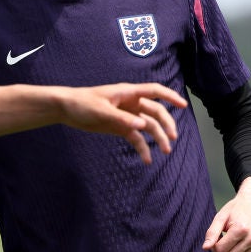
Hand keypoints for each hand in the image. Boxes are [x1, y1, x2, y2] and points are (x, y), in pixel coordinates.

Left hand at [59, 83, 186, 163]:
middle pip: (155, 112)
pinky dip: (141, 148)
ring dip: (157, 137)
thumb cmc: (82, 103)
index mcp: (128, 93)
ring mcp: (126, 116)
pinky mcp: (120, 127)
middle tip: (172, 139)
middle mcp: (131, 103)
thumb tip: (143, 125)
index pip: (154, 91)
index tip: (184, 105)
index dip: (170, 96)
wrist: (66, 110)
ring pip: (148, 126)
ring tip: (165, 152)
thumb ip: (122, 119)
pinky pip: (135, 138)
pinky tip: (146, 160)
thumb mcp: (101, 111)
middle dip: (166, 124)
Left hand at [202, 177, 250, 251]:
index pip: (220, 250)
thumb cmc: (234, 210)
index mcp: (241, 229)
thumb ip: (211, 233)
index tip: (215, 238)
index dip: (213, 246)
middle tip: (218, 245)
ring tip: (226, 244)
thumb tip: (205, 248)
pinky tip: (237, 244)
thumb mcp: (220, 217)